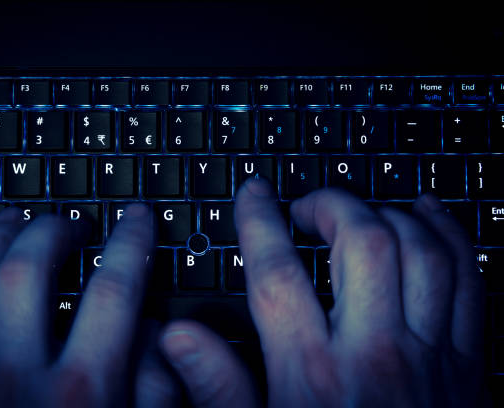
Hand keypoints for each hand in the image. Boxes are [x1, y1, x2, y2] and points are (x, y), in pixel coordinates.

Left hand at [0, 204, 179, 406]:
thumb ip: (162, 399)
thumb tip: (164, 342)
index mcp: (81, 394)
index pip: (113, 290)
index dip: (132, 243)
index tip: (139, 217)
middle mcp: (16, 382)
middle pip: (29, 274)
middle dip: (52, 232)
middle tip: (70, 220)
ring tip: (8, 217)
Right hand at [159, 179, 487, 406]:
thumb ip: (219, 387)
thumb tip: (178, 338)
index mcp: (312, 373)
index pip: (277, 272)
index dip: (258, 220)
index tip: (254, 194)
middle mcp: (373, 352)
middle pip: (361, 242)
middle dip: (330, 205)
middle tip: (306, 207)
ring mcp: (426, 354)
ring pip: (418, 251)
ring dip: (386, 215)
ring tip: (358, 210)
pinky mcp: (464, 362)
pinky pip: (467, 280)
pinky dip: (448, 235)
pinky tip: (425, 215)